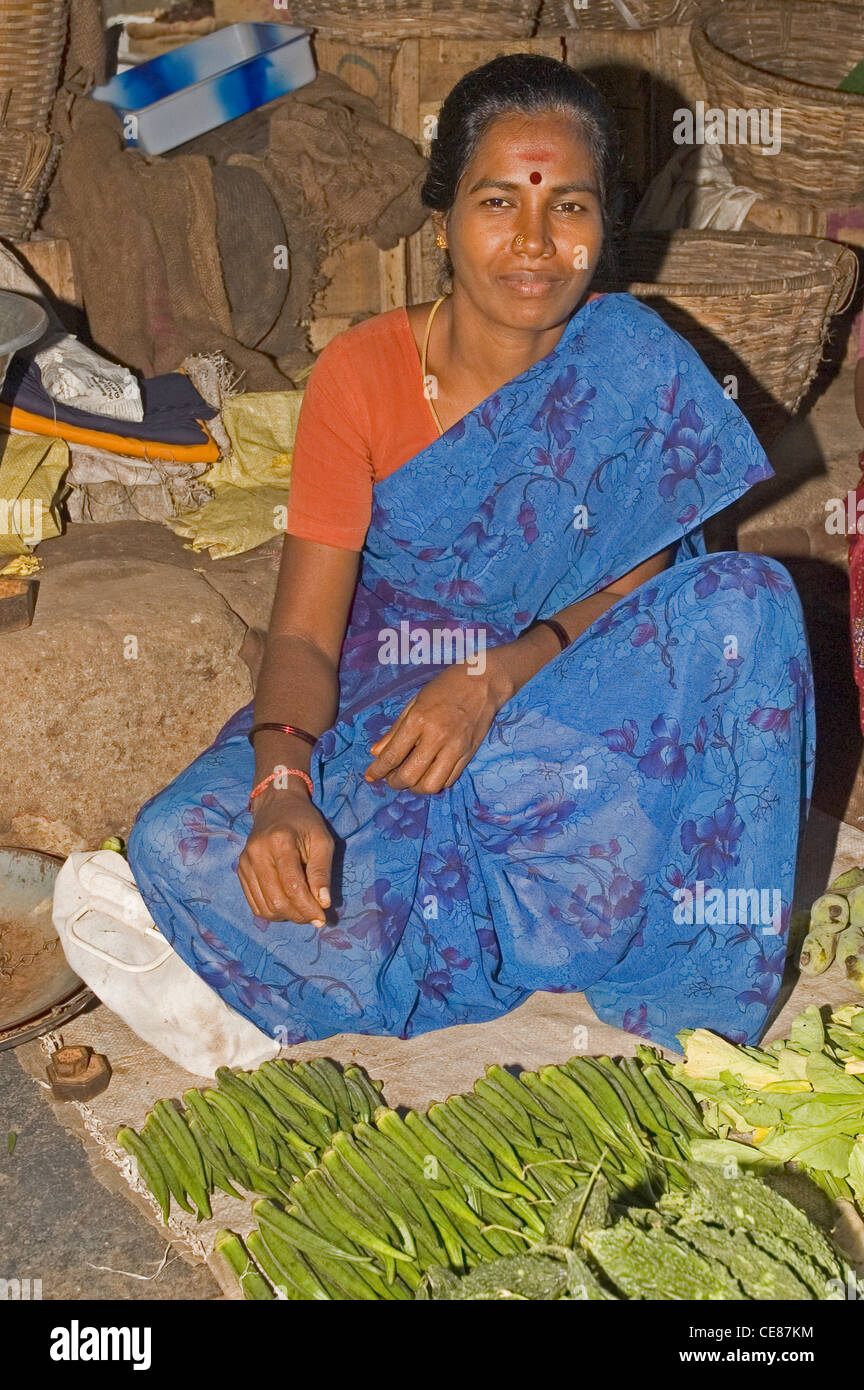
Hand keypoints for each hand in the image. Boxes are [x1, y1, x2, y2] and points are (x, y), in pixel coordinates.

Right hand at [238, 785, 333, 923]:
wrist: (277, 806)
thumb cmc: (305, 823)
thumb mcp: (322, 841)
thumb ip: (322, 872)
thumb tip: (323, 904)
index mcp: (280, 842)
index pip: (292, 887)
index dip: (308, 907)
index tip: (322, 918)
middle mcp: (257, 853)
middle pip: (276, 900)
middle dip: (298, 914)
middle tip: (314, 915)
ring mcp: (245, 863)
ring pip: (264, 907)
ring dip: (286, 916)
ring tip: (302, 909)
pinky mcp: (241, 870)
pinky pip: (255, 904)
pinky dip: (272, 911)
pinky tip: (287, 905)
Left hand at [364, 662, 504, 793]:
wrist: (482, 683)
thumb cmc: (444, 688)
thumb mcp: (413, 703)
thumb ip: (394, 731)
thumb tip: (375, 753)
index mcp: (418, 721)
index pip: (392, 756)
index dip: (377, 770)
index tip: (370, 776)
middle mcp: (436, 737)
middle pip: (410, 776)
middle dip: (395, 783)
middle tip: (390, 779)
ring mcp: (455, 748)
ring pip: (431, 785)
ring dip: (415, 788)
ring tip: (410, 779)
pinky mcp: (468, 754)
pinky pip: (449, 780)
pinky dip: (435, 782)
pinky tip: (429, 774)